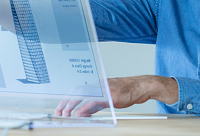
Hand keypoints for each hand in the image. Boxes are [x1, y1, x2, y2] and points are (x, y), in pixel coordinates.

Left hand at [54, 76, 178, 116]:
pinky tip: (80, 114)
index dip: (66, 99)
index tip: (59, 108)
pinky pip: (94, 101)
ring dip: (72, 105)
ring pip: (83, 95)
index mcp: (95, 85)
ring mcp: (103, 89)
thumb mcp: (107, 99)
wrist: (141, 86)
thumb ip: (95, 105)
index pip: (76, 90)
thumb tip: (84, 113)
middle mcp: (97, 85)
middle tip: (58, 112)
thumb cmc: (125, 91)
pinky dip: (85, 108)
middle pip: (76, 91)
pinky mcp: (110, 94)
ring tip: (66, 114)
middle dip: (65, 102)